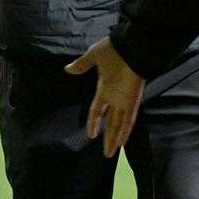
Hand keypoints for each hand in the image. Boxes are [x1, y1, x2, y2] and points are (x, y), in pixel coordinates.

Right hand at [64, 37, 145, 157]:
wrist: (131, 45)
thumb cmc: (113, 49)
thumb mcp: (93, 56)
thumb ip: (82, 65)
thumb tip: (67, 69)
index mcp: (106, 87)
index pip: (98, 109)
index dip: (94, 120)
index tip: (90, 133)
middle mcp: (115, 97)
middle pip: (110, 121)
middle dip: (107, 136)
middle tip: (105, 152)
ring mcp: (124, 100)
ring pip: (118, 124)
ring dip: (114, 138)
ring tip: (109, 153)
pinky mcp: (131, 100)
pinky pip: (128, 119)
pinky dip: (124, 131)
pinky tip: (121, 143)